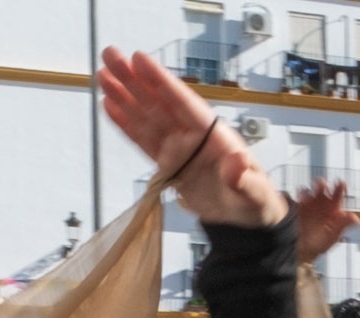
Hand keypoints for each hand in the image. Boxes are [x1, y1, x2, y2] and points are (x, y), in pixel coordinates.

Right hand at [98, 49, 284, 227]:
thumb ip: (246, 180)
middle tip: (111, 54)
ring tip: (103, 74)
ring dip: (124, 96)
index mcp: (215, 135)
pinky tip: (110, 105)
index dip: (162, 82)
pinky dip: (126, 124)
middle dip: (134, 79)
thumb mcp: (257, 194)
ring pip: (147, 117)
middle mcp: (193, 136)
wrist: (246, 220)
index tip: (140, 59)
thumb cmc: (255, 202)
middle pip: (159, 103)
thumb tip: (237, 164)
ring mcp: (178, 148)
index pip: (184, 104)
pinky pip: (143, 140)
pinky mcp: (167, 164)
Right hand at [294, 178, 356, 260]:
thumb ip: (344, 225)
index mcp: (334, 208)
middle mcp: (323, 203)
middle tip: (323, 186)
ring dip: (313, 187)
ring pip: (312, 189)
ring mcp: (311, 204)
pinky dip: (302, 194)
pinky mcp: (301, 207)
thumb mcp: (335, 235)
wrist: (307, 250)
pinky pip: (301, 197)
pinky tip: (303, 197)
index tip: (340, 183)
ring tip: (314, 188)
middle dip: (323, 185)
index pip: (338, 194)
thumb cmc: (323, 242)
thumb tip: (357, 220)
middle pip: (323, 188)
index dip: (340, 187)